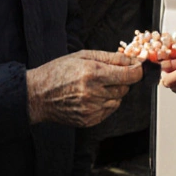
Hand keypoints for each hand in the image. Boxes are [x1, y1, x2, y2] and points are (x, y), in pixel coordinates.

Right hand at [26, 50, 143, 126]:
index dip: (138, 71)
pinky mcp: (89, 120)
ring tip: (94, 86)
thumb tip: (132, 60)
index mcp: (93, 73)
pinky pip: (109, 110)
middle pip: (125, 88)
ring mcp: (91, 109)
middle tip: (106, 75)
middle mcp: (94, 92)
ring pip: (118, 100)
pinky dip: (105, 103)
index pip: (130, 75)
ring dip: (112, 92)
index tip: (138, 68)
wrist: (37, 95)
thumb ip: (110, 57)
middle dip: (121, 80)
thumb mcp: (83, 56)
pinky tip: (90, 96)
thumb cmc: (58, 72)